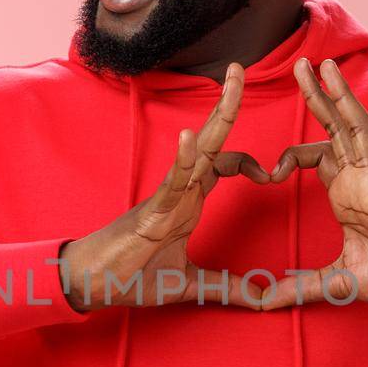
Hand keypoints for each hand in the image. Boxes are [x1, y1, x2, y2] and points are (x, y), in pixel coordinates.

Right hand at [59, 63, 272, 310]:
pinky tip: (193, 135)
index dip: (251, 163)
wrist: (95, 286)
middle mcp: (181, 190)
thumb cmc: (132, 276)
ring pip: (199, 150)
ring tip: (230, 81)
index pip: (224, 165)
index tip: (273, 175)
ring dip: (216, 116)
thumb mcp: (189, 283)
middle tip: (241, 68)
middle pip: (213, 141)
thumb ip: (224, 287)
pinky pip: (171, 180)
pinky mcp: (151, 211)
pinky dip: (183, 158)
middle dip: (227, 105)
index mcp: (189, 200)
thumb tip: (260, 298)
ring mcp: (167, 196)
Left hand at [261, 57, 367, 310]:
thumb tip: (261, 302)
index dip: (293, 154)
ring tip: (327, 66)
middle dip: (318, 96)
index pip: (319, 154)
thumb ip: (298, 287)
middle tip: (301, 63)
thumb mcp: (333, 281)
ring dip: (344, 97)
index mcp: (346, 193)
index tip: (269, 171)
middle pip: (336, 128)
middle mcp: (361, 179)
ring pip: (360, 130)